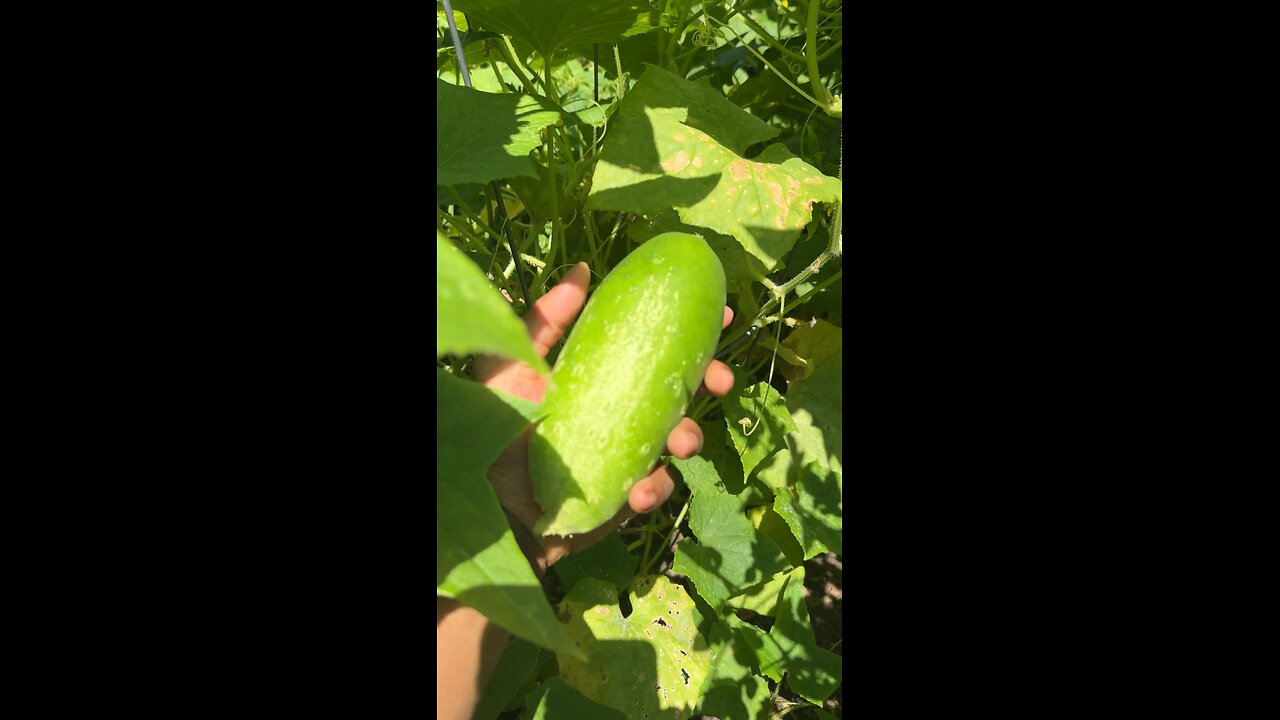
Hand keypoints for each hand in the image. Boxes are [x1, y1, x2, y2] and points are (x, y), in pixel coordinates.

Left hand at [474, 261, 735, 573]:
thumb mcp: (513, 364)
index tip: (724, 314)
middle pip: (684, 389)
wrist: (492, 503)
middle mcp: (625, 410)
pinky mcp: (626, 495)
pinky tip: (639, 490)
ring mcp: (630, 453)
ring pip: (682, 439)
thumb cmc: (498, 427)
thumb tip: (582, 269)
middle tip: (720, 379)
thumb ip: (545, 319)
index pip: (658, 345)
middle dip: (711, 380)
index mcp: (606, 374)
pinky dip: (656, 488)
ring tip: (681, 441)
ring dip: (690, 436)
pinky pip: (656, 489)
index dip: (696, 330)